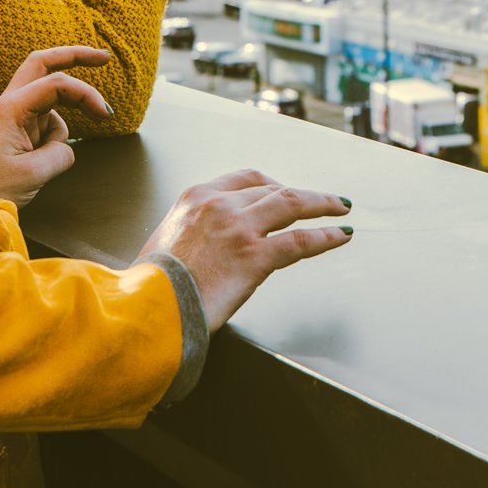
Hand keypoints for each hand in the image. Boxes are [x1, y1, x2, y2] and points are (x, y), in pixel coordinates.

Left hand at [0, 46, 112, 204]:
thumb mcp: (31, 175)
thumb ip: (61, 154)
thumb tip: (66, 148)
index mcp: (10, 109)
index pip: (57, 84)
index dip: (86, 95)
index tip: (105, 116)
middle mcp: (8, 105)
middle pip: (43, 64)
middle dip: (74, 57)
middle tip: (104, 58)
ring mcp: (10, 117)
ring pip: (49, 106)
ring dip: (59, 130)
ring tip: (36, 167)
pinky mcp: (11, 131)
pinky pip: (43, 126)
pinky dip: (50, 142)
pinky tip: (34, 166)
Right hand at [136, 168, 352, 329]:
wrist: (145, 307)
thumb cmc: (148, 287)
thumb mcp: (163, 244)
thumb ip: (190, 236)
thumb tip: (203, 249)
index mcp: (195, 197)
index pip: (244, 179)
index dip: (271, 184)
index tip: (284, 189)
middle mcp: (219, 204)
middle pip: (273, 189)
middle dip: (301, 195)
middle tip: (322, 200)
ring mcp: (240, 228)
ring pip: (293, 204)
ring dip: (322, 204)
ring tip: (341, 208)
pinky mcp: (255, 256)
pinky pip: (300, 241)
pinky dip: (326, 236)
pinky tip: (341, 235)